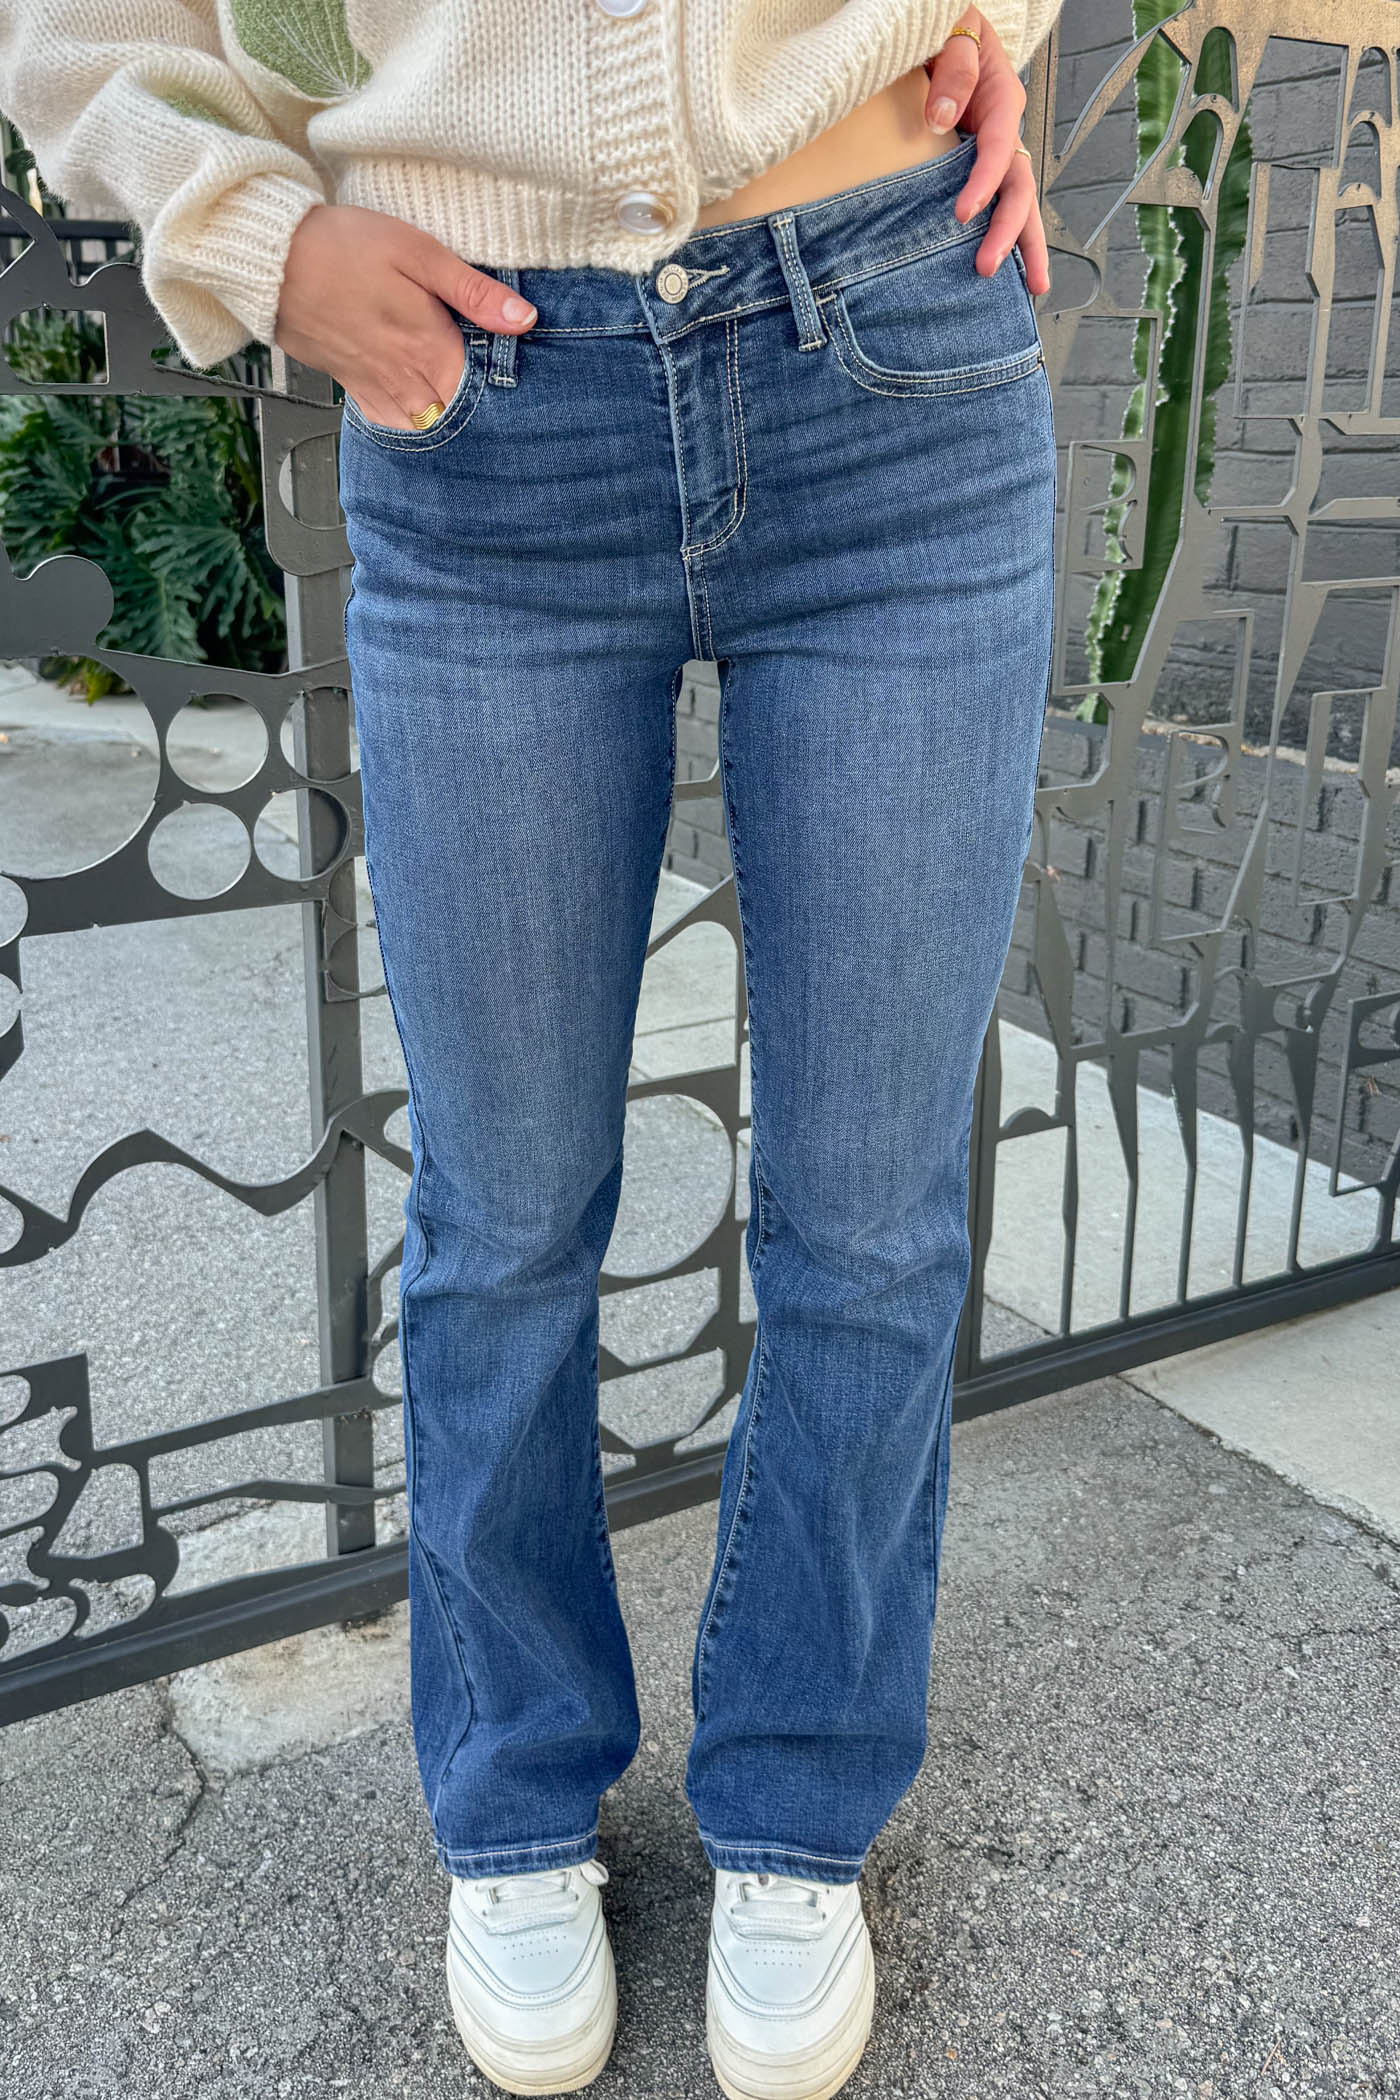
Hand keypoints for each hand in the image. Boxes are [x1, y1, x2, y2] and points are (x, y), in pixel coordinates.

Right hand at [275, 203, 537, 429]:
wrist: (271, 258)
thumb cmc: (343, 246)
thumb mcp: (418, 253)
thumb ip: (472, 292)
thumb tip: (525, 320)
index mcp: (430, 348)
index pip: (483, 391)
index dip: (502, 390)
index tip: (518, 383)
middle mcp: (405, 379)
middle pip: (456, 415)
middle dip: (477, 410)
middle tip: (495, 398)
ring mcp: (375, 387)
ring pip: (423, 425)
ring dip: (443, 419)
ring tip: (460, 404)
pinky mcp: (350, 385)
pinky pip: (387, 422)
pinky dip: (407, 422)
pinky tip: (417, 406)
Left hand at [923, 8, 1049, 293]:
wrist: (945, 29)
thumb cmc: (946, 27)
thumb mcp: (952, 31)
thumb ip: (952, 68)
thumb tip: (943, 118)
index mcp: (1002, 98)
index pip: (998, 147)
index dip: (984, 182)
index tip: (962, 213)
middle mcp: (1006, 131)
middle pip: (1019, 186)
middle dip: (1009, 230)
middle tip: (988, 267)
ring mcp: (996, 151)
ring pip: (1018, 202)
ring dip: (1022, 245)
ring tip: (1033, 289)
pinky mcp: (979, 166)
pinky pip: (997, 202)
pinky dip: (1004, 235)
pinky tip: (1006, 271)